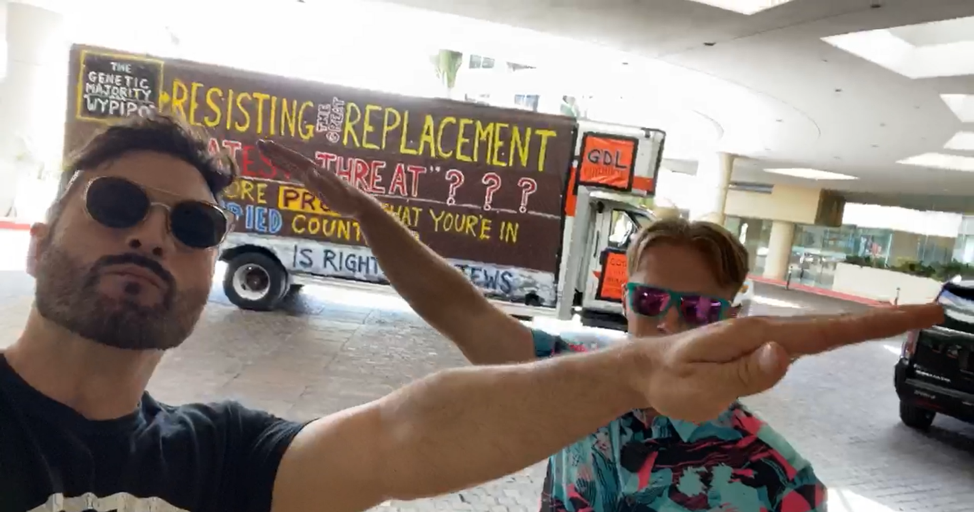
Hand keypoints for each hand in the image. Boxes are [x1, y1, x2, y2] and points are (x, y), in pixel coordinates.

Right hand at [257, 139, 379, 218]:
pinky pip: (296, 173)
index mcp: (316, 172)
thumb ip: (321, 183)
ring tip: (265, 151)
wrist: (359, 205)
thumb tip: (309, 171)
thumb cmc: (346, 201)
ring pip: (292, 165)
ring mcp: (314, 177)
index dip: (280, 152)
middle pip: (291, 159)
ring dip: (279, 158)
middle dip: (275, 151)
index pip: (294, 159)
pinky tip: (281, 167)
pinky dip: (286, 168)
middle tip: (259, 143)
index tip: (266, 144)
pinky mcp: (315, 184)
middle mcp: (314, 171)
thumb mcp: (333, 194)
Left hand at [636, 303, 943, 421]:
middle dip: (884, 319)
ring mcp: (765, 338)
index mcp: (758, 337)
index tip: (916, 315)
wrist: (644, 369)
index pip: (825, 333)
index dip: (873, 325)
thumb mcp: (701, 387)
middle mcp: (767, 331)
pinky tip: (855, 333)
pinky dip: (839, 333)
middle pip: (834, 325)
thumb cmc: (670, 382)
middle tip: (934, 312)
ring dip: (866, 323)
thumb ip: (744, 374)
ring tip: (912, 318)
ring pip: (824, 330)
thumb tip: (786, 353)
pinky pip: (808, 339)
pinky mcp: (761, 348)